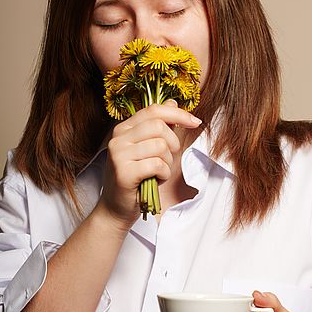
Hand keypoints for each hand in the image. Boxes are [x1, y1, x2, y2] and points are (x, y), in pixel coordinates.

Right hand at [96, 100, 201, 228]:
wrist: (116, 209)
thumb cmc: (137, 179)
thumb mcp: (147, 150)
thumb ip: (158, 126)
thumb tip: (172, 102)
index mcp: (124, 129)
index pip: (154, 110)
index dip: (178, 114)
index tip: (195, 122)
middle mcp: (118, 138)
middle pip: (159, 126)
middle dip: (173, 144)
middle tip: (166, 160)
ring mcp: (118, 154)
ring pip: (160, 146)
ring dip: (167, 163)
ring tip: (158, 172)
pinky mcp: (124, 172)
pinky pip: (157, 164)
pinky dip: (163, 174)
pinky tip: (155, 180)